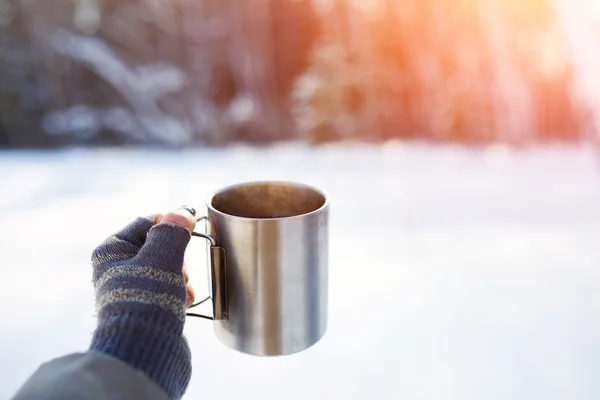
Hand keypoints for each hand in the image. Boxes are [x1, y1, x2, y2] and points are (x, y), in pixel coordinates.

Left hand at [89, 206, 198, 399]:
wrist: (143, 349)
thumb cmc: (147, 298)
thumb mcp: (162, 256)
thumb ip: (173, 231)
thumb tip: (182, 212)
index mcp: (111, 250)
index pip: (146, 222)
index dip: (171, 223)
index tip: (191, 229)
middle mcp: (116, 268)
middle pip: (158, 245)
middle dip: (178, 256)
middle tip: (181, 269)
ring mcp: (130, 289)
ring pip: (167, 268)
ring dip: (181, 276)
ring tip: (182, 290)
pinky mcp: (145, 307)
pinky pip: (167, 289)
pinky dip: (179, 293)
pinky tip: (183, 302)